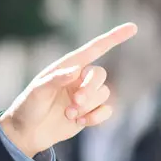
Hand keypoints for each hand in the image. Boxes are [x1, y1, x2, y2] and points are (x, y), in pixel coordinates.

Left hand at [0, 23, 137, 155]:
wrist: (27, 132)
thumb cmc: (28, 106)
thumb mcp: (37, 91)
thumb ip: (55, 79)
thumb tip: (75, 71)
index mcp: (67, 67)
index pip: (94, 49)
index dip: (113, 38)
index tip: (133, 27)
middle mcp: (79, 78)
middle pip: (100, 74)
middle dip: (90, 88)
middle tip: (75, 102)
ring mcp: (86, 95)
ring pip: (104, 93)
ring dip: (88, 106)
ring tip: (68, 114)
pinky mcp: (90, 112)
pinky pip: (107, 110)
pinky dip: (96, 117)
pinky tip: (79, 122)